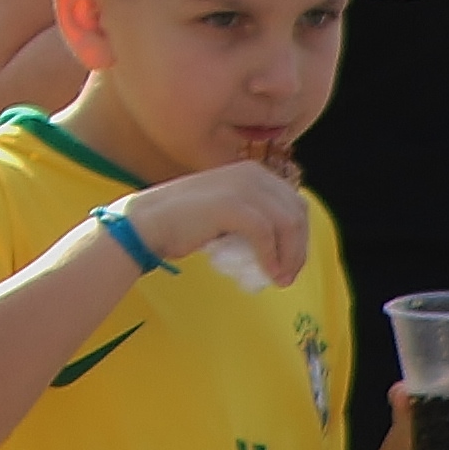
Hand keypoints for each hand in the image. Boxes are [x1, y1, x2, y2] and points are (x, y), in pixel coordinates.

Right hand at [123, 160, 314, 288]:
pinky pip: (266, 234)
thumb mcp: (226, 207)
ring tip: (280, 278)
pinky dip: (272, 257)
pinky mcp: (231, 205)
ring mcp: (242, 187)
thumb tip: (285, 241)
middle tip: (288, 275)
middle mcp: (251, 173)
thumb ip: (253, 213)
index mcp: (252, 171)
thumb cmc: (185, 221)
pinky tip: (267, 272)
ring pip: (287, 224)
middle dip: (299, 248)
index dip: (300, 236)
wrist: (148, 222)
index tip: (291, 261)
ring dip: (290, 256)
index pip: (295, 204)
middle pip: (297, 214)